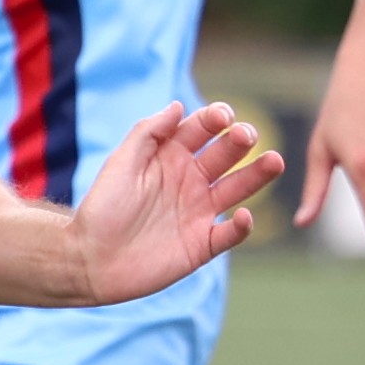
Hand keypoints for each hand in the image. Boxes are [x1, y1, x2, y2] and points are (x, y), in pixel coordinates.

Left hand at [70, 101, 280, 306]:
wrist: (89, 259)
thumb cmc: (103, 207)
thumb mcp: (122, 162)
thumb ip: (148, 132)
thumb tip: (179, 105)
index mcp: (171, 156)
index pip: (202, 129)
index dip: (215, 119)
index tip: (222, 117)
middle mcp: (190, 181)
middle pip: (226, 155)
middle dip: (240, 141)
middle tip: (247, 136)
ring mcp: (199, 212)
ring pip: (238, 188)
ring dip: (257, 175)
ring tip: (275, 161)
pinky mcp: (202, 244)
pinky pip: (230, 233)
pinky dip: (241, 226)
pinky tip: (243, 215)